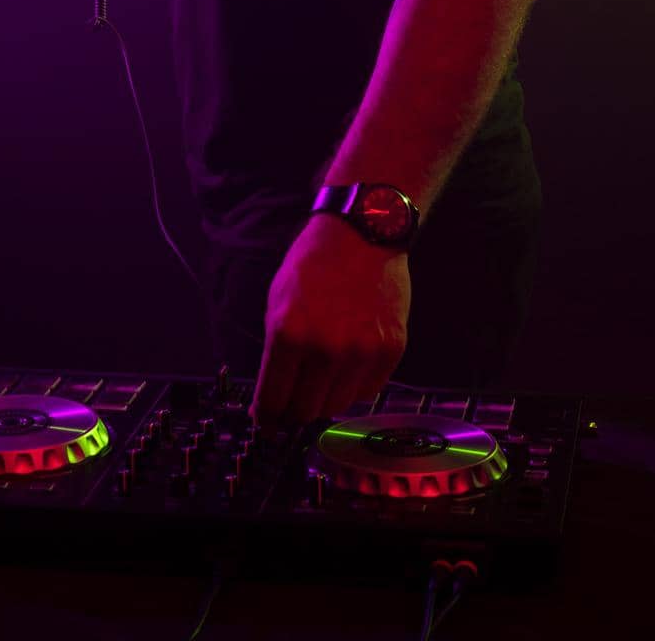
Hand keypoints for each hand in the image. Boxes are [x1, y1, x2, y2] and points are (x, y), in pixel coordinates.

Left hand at [249, 215, 409, 435]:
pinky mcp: (390, 351)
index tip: (264, 421)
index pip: (272, 401)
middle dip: (293, 410)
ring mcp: (361, 352)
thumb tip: (270, 400)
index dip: (264, 416)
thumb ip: (273, 353)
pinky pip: (367, 392)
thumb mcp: (277, 301)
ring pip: (336, 406)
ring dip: (325, 398)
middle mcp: (325, 348)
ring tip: (323, 373)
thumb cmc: (314, 265)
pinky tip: (349, 363)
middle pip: (304, 411)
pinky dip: (354, 386)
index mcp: (288, 333)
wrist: (363, 233)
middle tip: (293, 398)